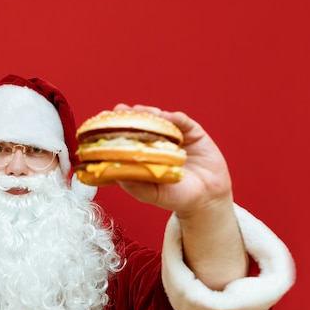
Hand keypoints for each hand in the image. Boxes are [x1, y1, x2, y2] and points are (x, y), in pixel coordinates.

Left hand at [113, 104, 232, 216]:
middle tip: (119, 110)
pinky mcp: (193, 133)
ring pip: (160, 118)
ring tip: (141, 112)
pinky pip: (184, 122)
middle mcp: (156, 141)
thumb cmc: (176, 197)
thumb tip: (116, 175)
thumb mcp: (152, 194)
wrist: (207, 198)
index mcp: (143, 153)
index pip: (126, 135)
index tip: (101, 120)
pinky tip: (168, 117)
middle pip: (141, 122)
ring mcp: (174, 136)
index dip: (114, 126)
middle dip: (129, 114)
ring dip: (149, 113)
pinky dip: (175, 118)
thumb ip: (135, 186)